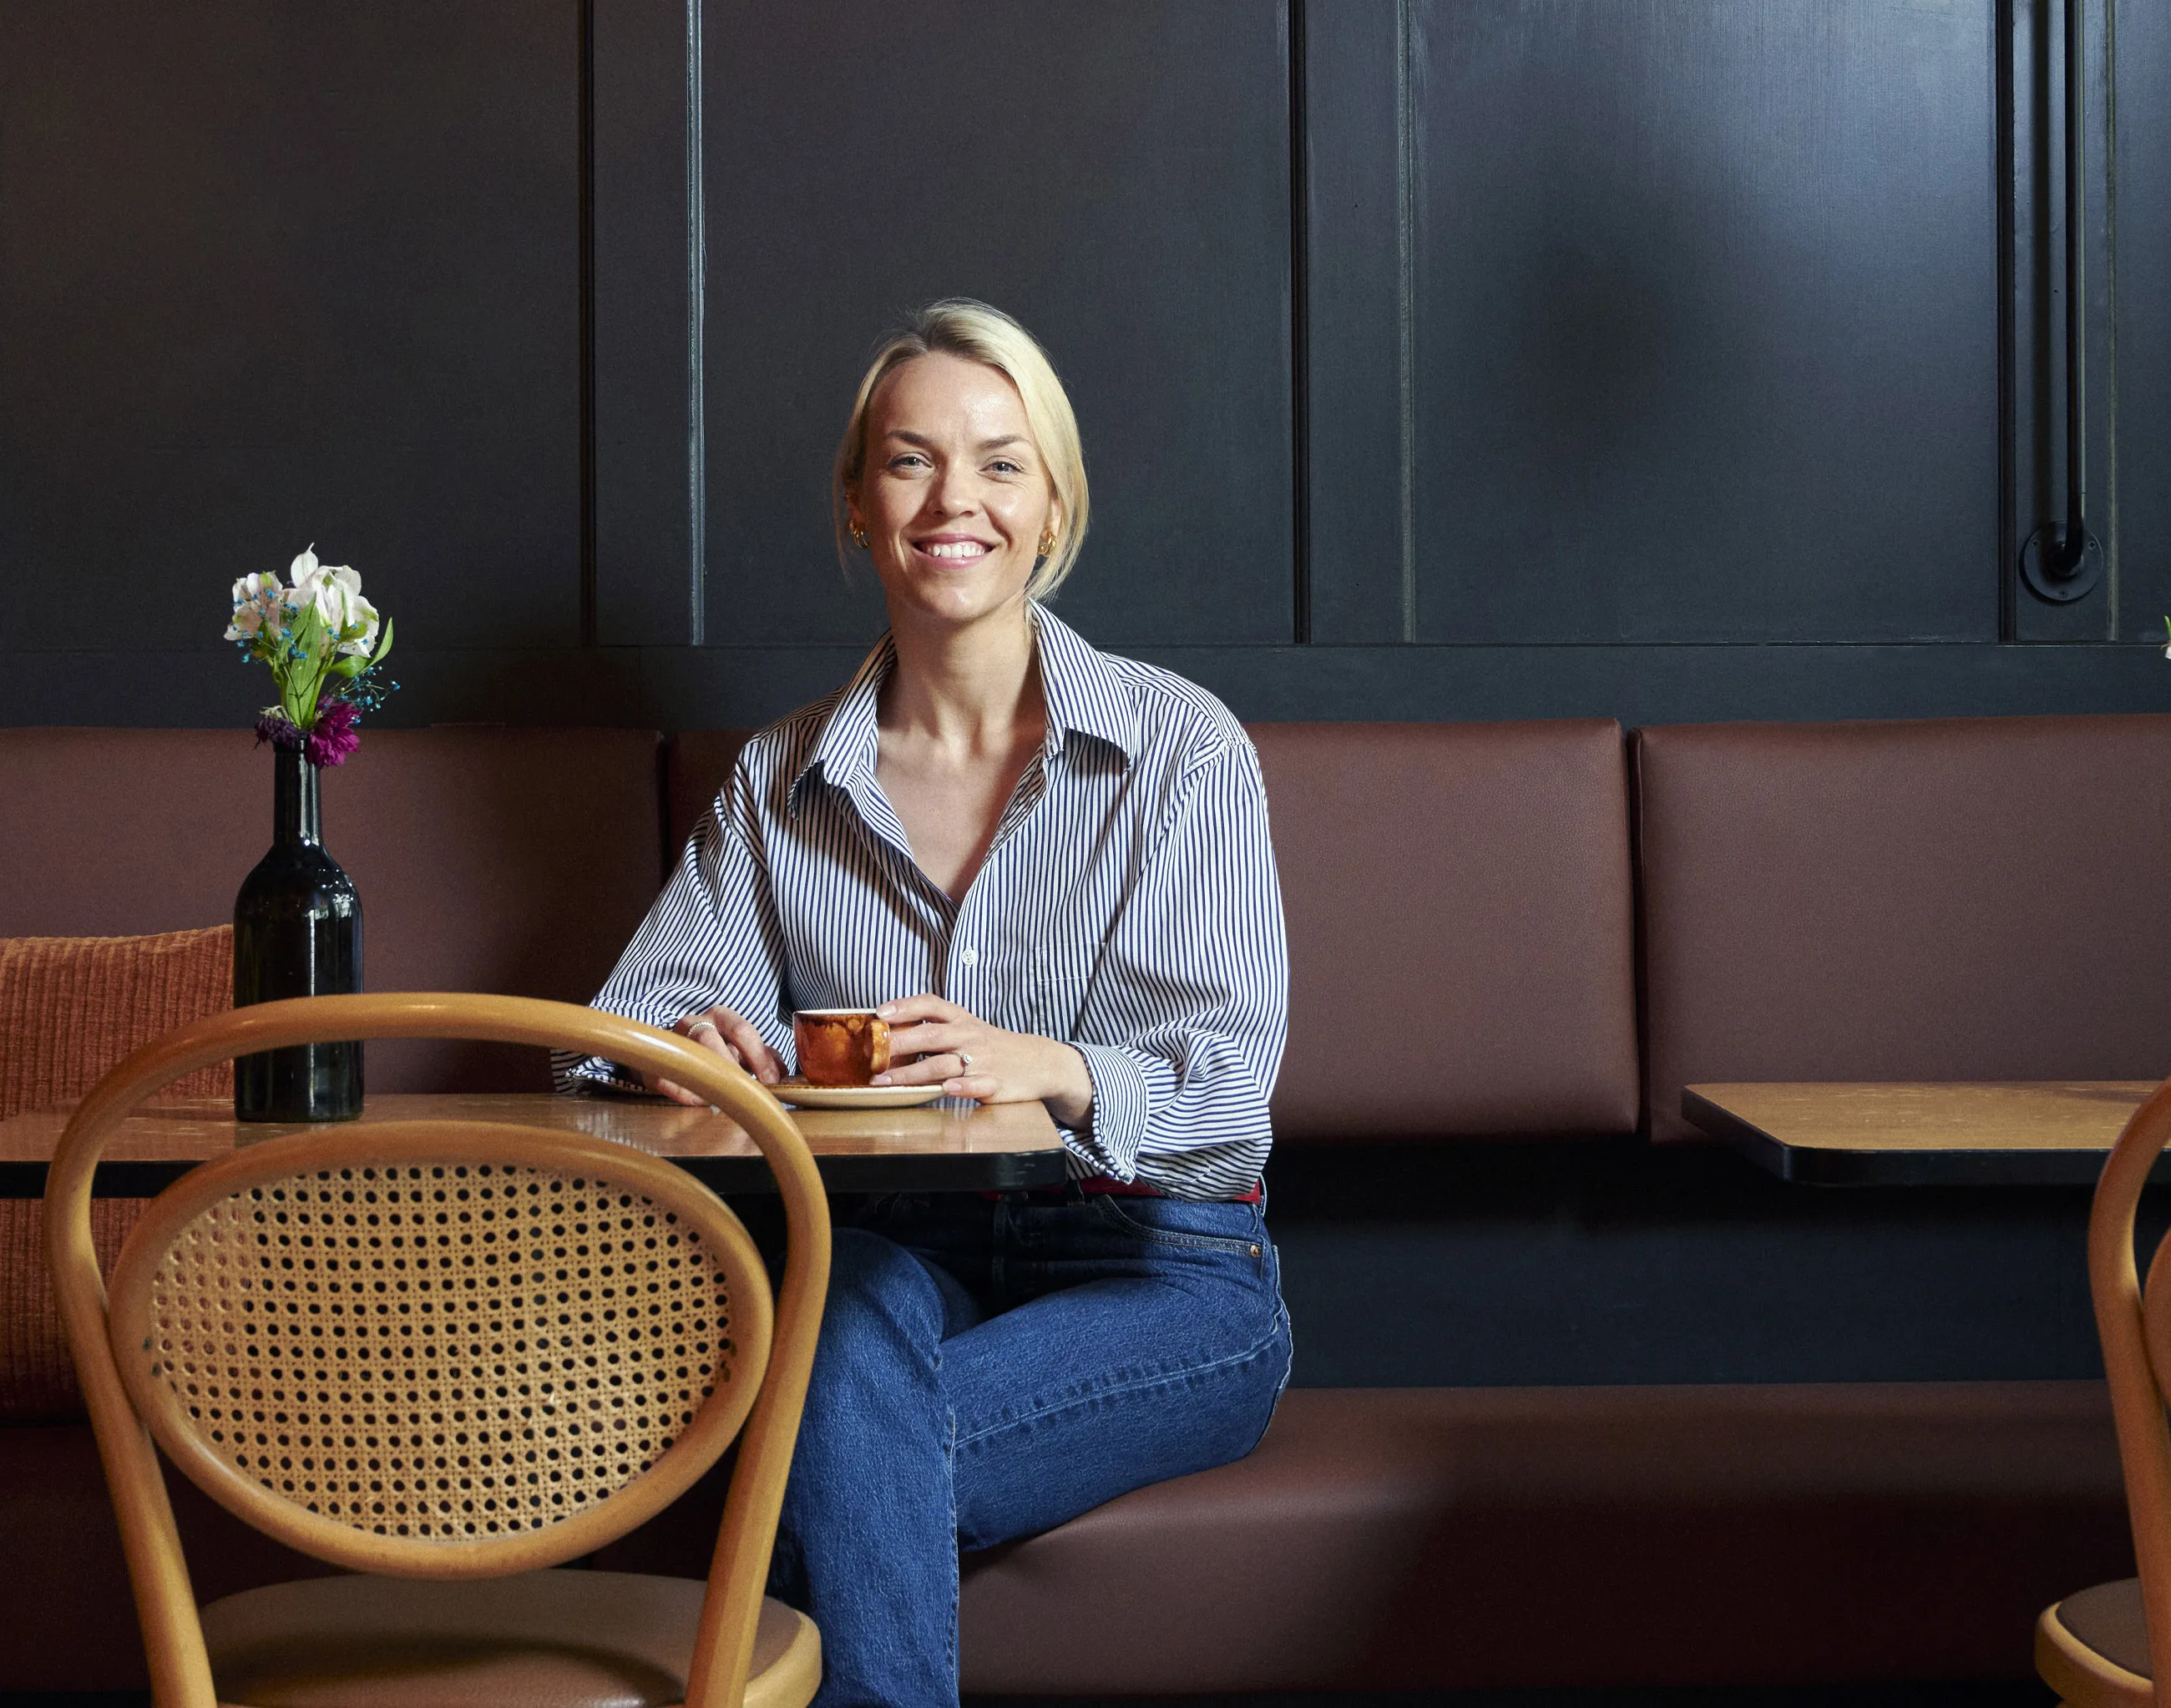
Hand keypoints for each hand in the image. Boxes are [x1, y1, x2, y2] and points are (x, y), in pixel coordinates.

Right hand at [645, 1004, 785, 1105]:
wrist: (673, 1050)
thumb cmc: (716, 1049)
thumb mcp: (741, 1048)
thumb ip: (763, 1056)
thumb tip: (783, 1072)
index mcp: (720, 1016)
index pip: (742, 1029)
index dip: (758, 1056)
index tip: (772, 1080)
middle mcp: (694, 1022)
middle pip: (710, 1040)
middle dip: (731, 1068)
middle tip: (746, 1091)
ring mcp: (672, 1040)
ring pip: (688, 1054)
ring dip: (708, 1078)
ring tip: (723, 1097)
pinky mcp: (655, 1062)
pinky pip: (665, 1077)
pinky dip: (683, 1091)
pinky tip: (700, 1101)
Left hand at [874, 995, 1094, 1127]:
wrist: (1039, 1062)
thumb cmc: (992, 1046)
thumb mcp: (967, 1030)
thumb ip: (934, 1032)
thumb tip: (889, 1037)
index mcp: (961, 1020)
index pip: (931, 1005)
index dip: (905, 1006)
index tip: (880, 1013)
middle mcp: (969, 1036)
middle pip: (930, 1036)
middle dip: (899, 1043)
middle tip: (872, 1054)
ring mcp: (982, 1060)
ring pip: (943, 1064)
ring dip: (912, 1073)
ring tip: (886, 1082)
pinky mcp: (994, 1083)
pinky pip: (975, 1084)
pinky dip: (961, 1086)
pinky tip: (946, 1089)